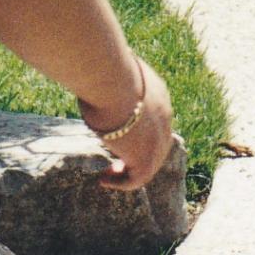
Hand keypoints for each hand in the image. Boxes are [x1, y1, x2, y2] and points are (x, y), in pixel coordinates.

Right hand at [82, 58, 176, 191]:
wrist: (112, 82)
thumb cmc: (103, 72)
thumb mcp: (109, 74)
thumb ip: (107, 81)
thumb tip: (90, 78)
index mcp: (158, 95)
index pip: (156, 119)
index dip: (140, 132)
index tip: (120, 137)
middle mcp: (164, 118)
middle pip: (158, 144)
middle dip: (138, 155)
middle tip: (117, 162)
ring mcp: (158, 139)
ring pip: (150, 163)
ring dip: (129, 171)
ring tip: (109, 174)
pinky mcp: (146, 157)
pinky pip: (137, 178)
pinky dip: (121, 182)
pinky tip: (103, 179)